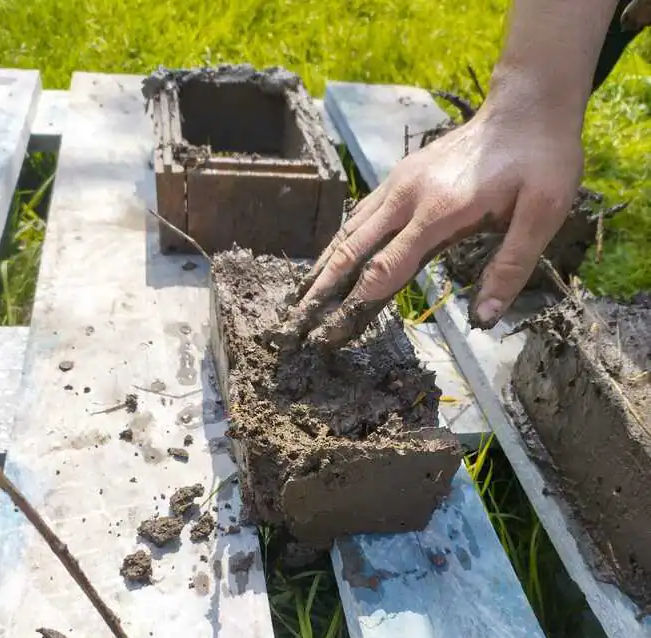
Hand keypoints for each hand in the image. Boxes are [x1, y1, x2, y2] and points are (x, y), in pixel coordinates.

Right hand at [282, 93, 583, 347]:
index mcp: (438, 211)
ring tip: (300, 299)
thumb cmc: (541, 160)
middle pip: (352, 250)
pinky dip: (339, 243)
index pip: (385, 267)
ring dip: (323, 267)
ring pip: (349, 230)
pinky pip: (360, 215)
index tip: (331, 332)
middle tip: (295, 323)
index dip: (355, 303)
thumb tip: (484, 317)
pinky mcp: (401, 178)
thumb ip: (511, 267)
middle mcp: (407, 196)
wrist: (529, 104)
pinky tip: (330, 261)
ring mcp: (399, 183)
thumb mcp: (542, 215)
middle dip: (321, 289)